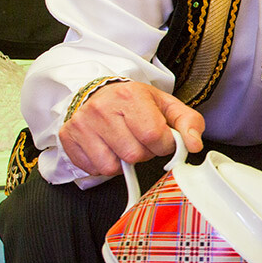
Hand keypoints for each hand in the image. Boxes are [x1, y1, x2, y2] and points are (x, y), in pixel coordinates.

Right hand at [58, 81, 204, 176]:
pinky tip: (107, 148)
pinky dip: (104, 164)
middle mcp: (102, 108)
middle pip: (133, 154)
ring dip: (123, 162)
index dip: (163, 144)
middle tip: (139, 139)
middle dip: (144, 153)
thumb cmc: (136, 103)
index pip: (154, 136)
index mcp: (130, 96)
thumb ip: (189, 123)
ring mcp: (82, 124)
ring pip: (112, 166)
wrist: (99, 93)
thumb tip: (194, 145)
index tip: (160, 138)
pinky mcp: (67, 137)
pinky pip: (93, 169)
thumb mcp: (167, 106)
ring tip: (124, 143)